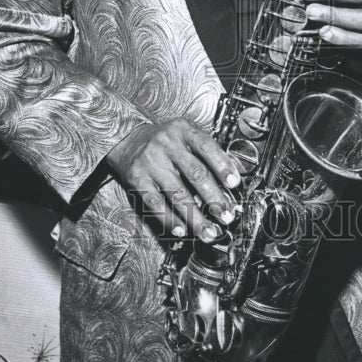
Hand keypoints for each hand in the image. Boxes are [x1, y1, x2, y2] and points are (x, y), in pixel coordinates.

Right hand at [106, 119, 240, 242]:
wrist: (127, 139)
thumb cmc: (165, 141)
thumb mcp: (185, 135)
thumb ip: (206, 152)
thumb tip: (229, 181)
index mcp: (182, 130)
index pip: (206, 146)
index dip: (222, 165)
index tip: (234, 184)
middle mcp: (166, 144)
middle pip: (195, 173)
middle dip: (214, 198)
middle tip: (226, 216)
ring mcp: (151, 162)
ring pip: (177, 193)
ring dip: (195, 217)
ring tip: (208, 232)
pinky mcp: (137, 179)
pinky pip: (156, 203)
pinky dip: (170, 219)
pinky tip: (181, 229)